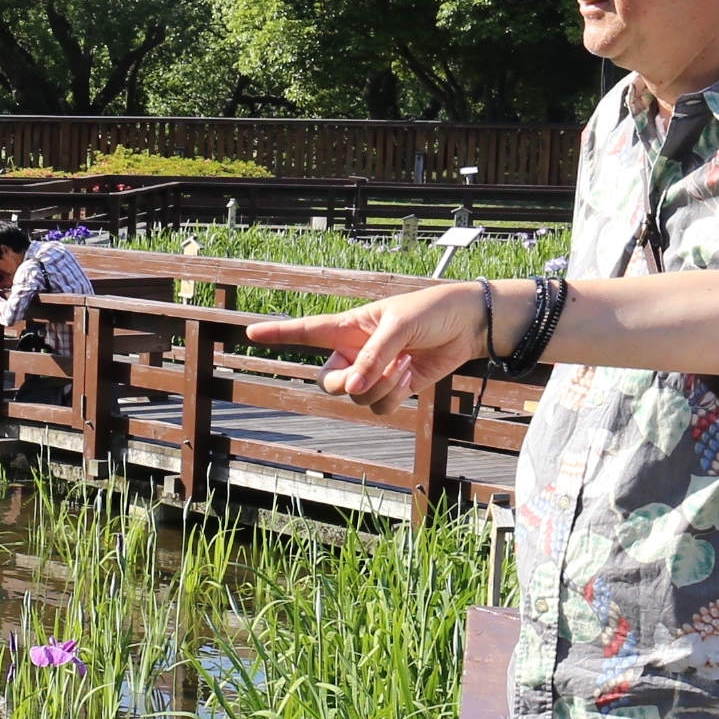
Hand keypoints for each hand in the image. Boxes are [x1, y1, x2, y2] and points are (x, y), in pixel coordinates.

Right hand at [256, 282, 495, 412]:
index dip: (278, 333)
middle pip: (327, 381)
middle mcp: (355, 352)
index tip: (250, 332)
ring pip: (355, 398)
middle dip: (346, 383)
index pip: (306, 331)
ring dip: (379, 387)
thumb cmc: (432, 311)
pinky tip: (410, 375)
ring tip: (403, 364)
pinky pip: (379, 406)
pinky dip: (393, 396)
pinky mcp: (395, 388)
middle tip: (369, 372)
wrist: (468, 326)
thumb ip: (372, 356)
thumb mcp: (399, 324)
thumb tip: (352, 389)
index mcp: (348, 327)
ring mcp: (373, 373)